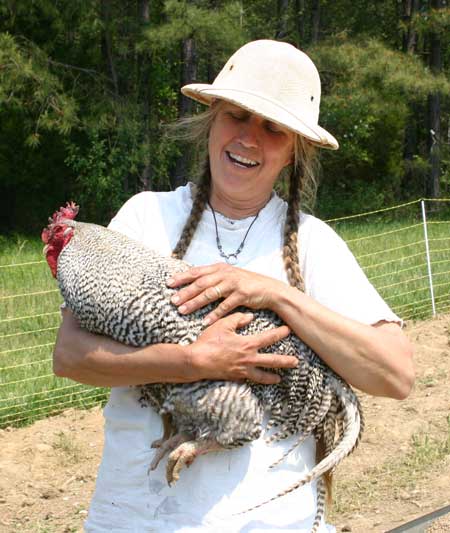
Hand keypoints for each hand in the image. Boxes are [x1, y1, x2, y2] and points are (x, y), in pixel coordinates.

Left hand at [167, 263, 283, 324]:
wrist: (269, 289)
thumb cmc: (245, 284)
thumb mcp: (229, 276)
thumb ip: (213, 277)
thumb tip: (193, 281)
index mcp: (220, 268)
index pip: (197, 271)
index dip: (182, 277)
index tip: (169, 283)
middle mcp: (225, 274)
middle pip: (201, 283)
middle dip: (185, 292)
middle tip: (172, 301)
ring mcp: (234, 284)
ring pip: (210, 294)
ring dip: (195, 303)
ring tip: (183, 311)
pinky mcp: (242, 295)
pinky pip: (225, 306)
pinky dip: (214, 314)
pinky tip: (205, 321)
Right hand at [188, 312, 296, 384]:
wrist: (197, 361)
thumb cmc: (209, 341)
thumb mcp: (223, 325)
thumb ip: (238, 319)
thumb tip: (250, 317)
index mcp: (247, 344)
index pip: (268, 338)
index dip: (280, 333)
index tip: (288, 330)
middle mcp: (248, 359)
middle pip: (272, 361)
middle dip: (285, 361)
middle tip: (296, 362)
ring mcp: (242, 370)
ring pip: (262, 376)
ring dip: (272, 377)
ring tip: (279, 379)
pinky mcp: (234, 377)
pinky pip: (247, 380)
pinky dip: (253, 380)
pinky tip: (256, 380)